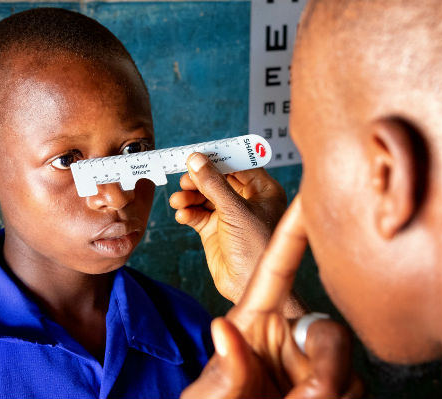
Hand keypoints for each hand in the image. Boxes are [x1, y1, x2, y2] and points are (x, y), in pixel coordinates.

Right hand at [169, 152, 287, 303]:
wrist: (248, 286)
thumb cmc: (255, 248)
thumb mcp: (234, 210)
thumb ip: (213, 183)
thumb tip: (196, 160)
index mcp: (262, 191)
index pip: (239, 165)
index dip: (218, 159)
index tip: (198, 154)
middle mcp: (247, 201)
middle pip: (218, 179)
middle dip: (199, 179)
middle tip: (184, 180)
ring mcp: (229, 216)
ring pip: (204, 196)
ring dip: (190, 196)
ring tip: (179, 200)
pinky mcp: (215, 231)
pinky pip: (198, 214)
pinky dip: (189, 212)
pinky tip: (183, 215)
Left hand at [182, 196, 361, 397]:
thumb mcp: (205, 397)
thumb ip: (220, 370)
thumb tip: (222, 329)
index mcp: (254, 319)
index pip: (276, 269)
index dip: (292, 232)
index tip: (307, 198)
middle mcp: (289, 336)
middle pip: (329, 329)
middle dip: (327, 362)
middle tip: (306, 396)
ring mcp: (314, 363)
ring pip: (350, 366)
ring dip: (330, 393)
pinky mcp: (335, 389)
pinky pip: (357, 390)